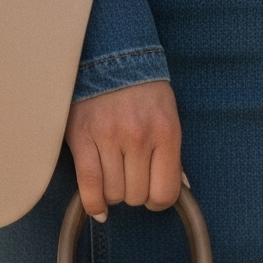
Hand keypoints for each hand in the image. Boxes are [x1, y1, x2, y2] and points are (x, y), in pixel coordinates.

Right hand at [66, 80, 182, 218]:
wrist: (111, 55)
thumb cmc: (143, 89)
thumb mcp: (168, 115)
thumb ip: (172, 153)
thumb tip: (181, 187)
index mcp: (166, 131)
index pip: (166, 191)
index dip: (159, 201)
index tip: (153, 195)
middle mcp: (139, 136)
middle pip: (137, 195)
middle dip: (135, 193)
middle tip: (131, 177)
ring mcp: (109, 136)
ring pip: (113, 193)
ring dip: (114, 193)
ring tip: (114, 175)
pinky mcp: (82, 136)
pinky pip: (89, 184)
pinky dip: (93, 203)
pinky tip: (98, 208)